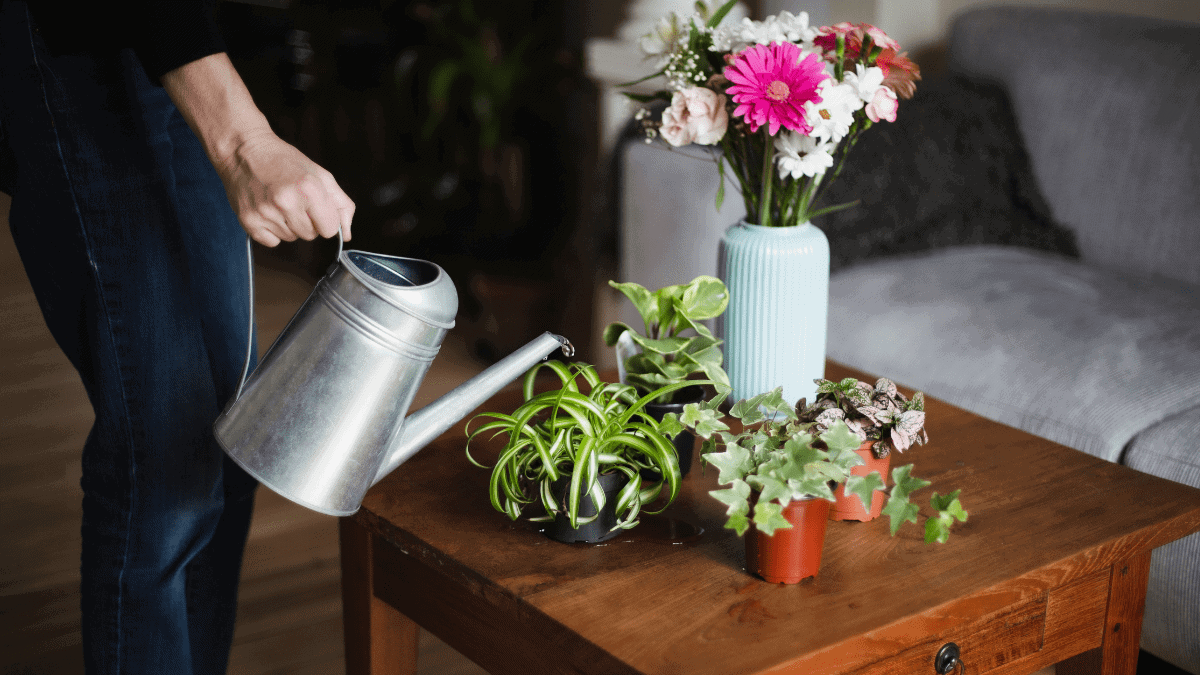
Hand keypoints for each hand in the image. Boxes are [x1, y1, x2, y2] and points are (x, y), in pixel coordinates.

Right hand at [160, 53, 354, 246]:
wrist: (244, 150)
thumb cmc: (284, 161)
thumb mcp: (320, 175)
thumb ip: (341, 204)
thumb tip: (346, 235)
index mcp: (309, 188)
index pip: (330, 229)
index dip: (325, 219)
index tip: (316, 207)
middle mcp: (286, 202)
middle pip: (310, 235)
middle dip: (307, 221)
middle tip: (294, 199)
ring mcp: (266, 213)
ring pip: (291, 238)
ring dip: (289, 224)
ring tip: (278, 201)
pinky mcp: (249, 222)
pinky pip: (272, 242)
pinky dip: (272, 231)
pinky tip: (267, 210)